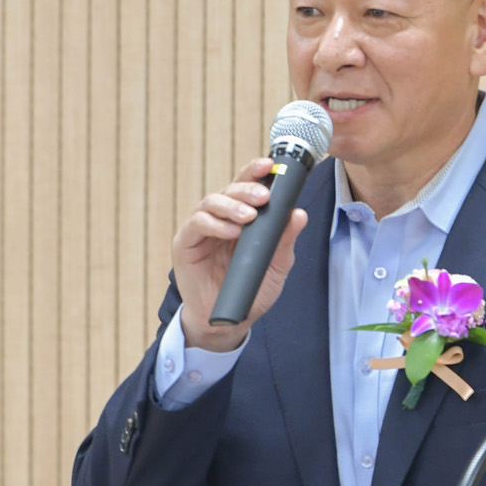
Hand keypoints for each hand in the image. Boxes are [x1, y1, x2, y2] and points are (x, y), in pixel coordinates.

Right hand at [172, 157, 309, 350]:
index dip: (256, 172)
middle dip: (247, 188)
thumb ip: (285, 241)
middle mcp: (221, 217)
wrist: (228, 319)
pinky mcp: (186, 244)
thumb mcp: (276, 266)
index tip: (270, 165)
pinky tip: (231, 232)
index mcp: (242, 217)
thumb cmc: (251, 289)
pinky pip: (197, 224)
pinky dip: (215, 224)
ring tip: (249, 216)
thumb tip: (299, 214)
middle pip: (230, 189)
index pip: (247, 186)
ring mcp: (202, 229)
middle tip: (264, 196)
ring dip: (232, 205)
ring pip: (211, 202)